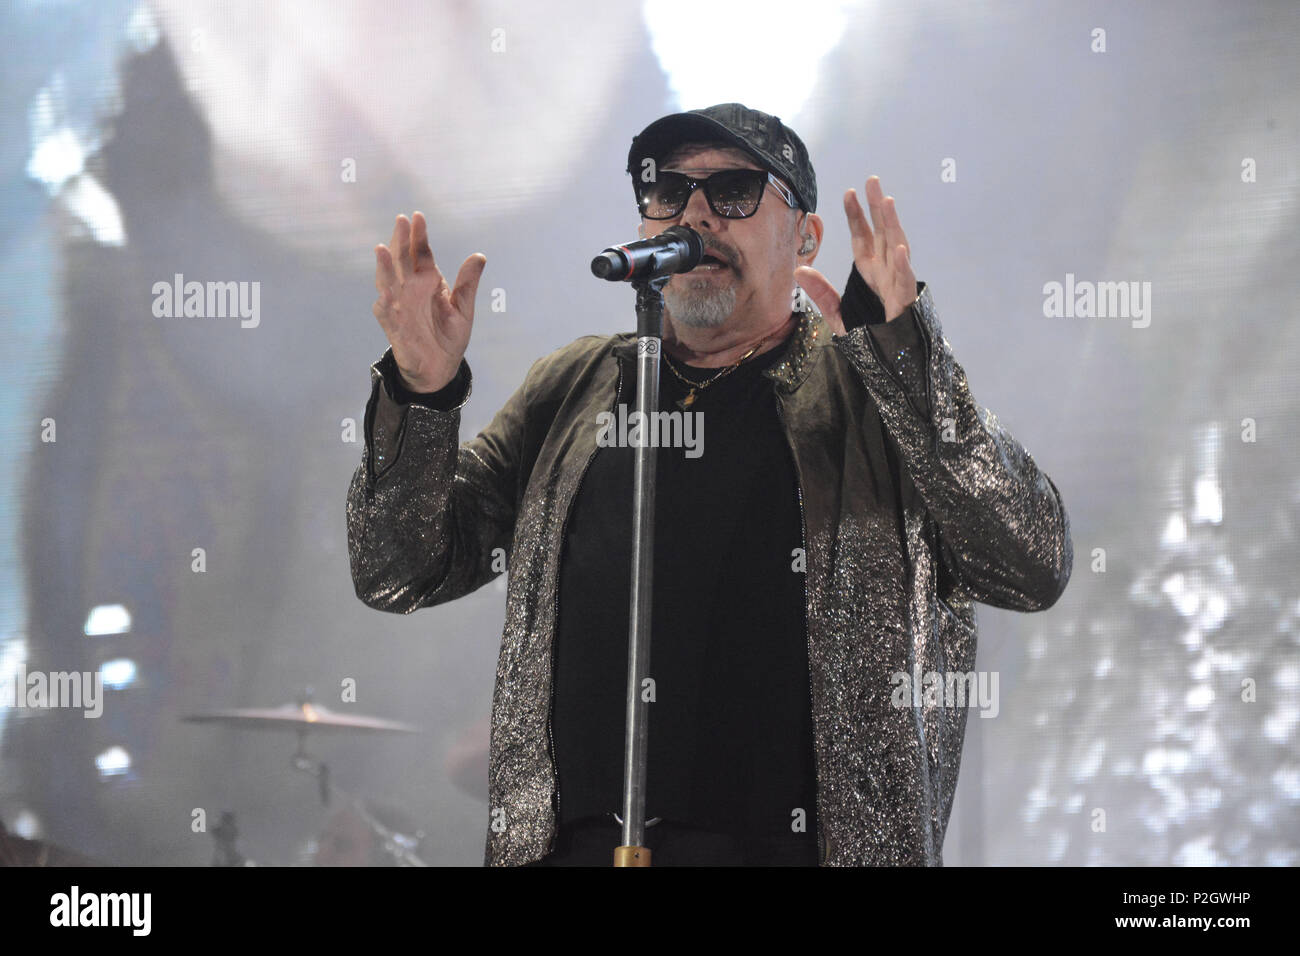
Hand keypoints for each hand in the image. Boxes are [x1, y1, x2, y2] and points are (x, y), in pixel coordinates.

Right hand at [372, 212, 485, 392]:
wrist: (440, 368)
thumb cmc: (449, 336)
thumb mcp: (463, 308)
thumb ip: (468, 283)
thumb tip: (479, 256)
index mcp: (428, 282)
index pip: (421, 254)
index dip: (419, 236)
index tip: (418, 217)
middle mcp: (411, 290)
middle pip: (403, 261)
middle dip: (401, 241)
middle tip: (401, 221)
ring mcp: (400, 306)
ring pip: (388, 282)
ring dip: (385, 267)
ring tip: (382, 249)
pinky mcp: (394, 326)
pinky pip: (386, 313)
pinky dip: (384, 303)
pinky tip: (384, 293)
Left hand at [795, 175, 916, 332]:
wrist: (887, 363)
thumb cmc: (867, 335)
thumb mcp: (836, 314)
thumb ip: (820, 293)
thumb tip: (799, 270)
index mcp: (868, 272)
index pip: (862, 237)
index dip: (856, 215)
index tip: (849, 191)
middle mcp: (884, 273)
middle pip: (881, 233)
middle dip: (877, 208)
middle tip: (872, 180)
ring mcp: (897, 285)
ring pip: (897, 248)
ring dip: (892, 225)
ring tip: (886, 202)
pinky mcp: (905, 302)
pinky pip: (905, 280)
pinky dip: (902, 264)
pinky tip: (898, 247)